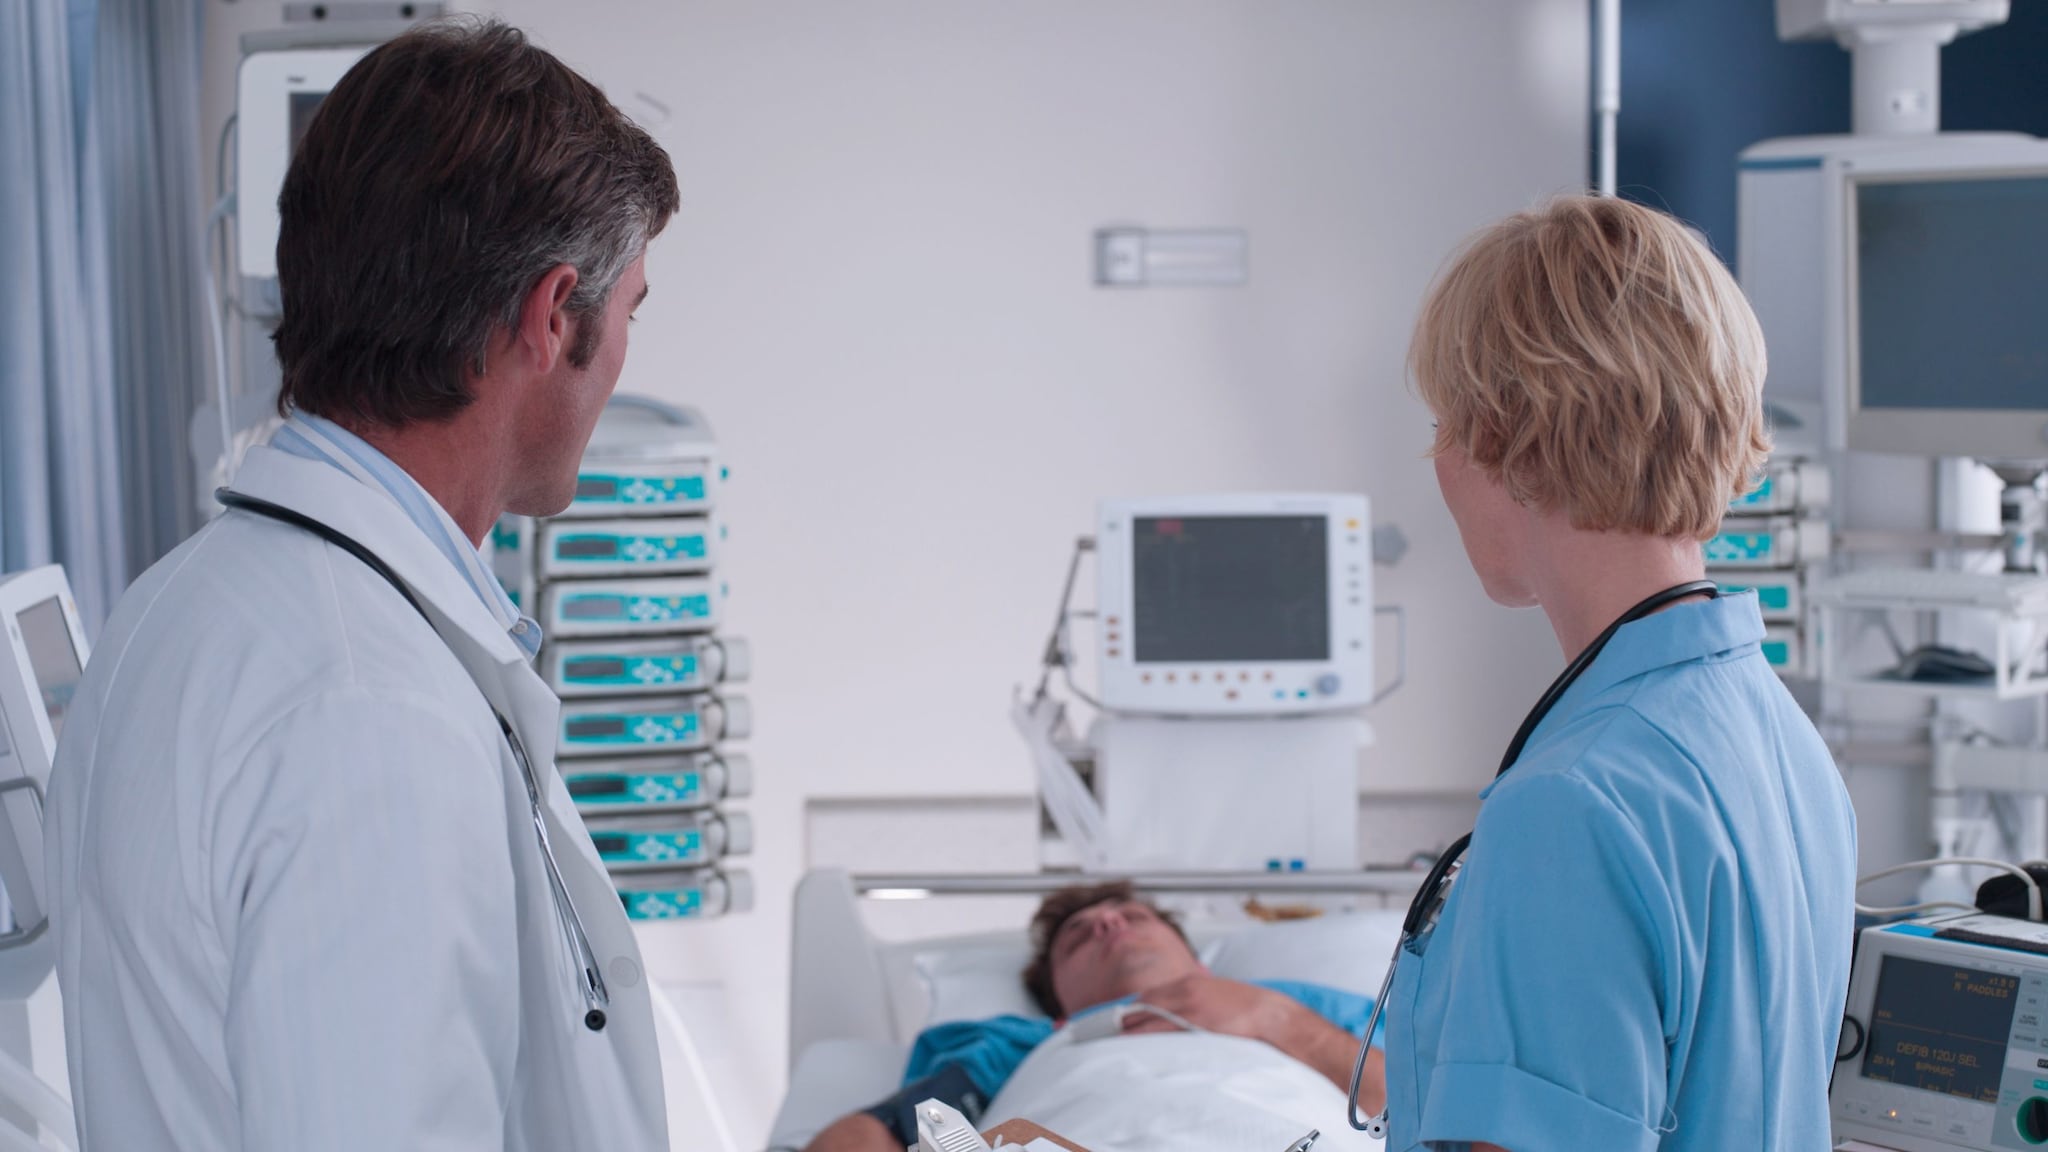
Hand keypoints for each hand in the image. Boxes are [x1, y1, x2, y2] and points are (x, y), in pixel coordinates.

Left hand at [1120, 973, 1309, 1048]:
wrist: (1269, 1014)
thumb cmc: (1246, 1008)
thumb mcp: (1217, 995)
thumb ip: (1197, 999)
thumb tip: (1183, 1012)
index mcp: (1190, 981)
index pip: (1152, 992)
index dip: (1136, 1006)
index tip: (1126, 1017)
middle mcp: (1184, 990)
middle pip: (1144, 1002)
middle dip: (1128, 1016)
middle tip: (1113, 1028)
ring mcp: (1188, 1006)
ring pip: (1148, 1015)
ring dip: (1131, 1027)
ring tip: (1116, 1038)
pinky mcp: (1193, 1023)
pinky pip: (1161, 1029)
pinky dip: (1145, 1036)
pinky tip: (1135, 1044)